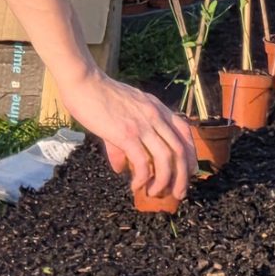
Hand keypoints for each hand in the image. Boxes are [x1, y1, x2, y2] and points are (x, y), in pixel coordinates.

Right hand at [60, 67, 195, 199]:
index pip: (185, 132)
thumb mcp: (121, 115)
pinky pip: (143, 162)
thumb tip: (122, 168)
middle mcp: (155, 116)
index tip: (190, 171)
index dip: (191, 153)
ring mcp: (142, 125)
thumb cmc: (98, 96)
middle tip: (178, 193)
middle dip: (183, 176)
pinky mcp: (126, 134)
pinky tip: (136, 186)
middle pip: (180, 150)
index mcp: (157, 109)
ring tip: (155, 193)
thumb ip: (124, 142)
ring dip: (165, 181)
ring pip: (166, 158)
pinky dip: (143, 178)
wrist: (83, 82)